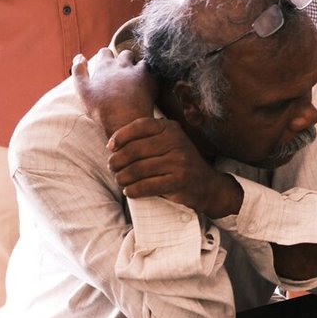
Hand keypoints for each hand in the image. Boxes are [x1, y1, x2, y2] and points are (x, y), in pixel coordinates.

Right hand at [72, 49, 156, 137]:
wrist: (126, 122)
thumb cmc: (102, 109)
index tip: (107, 67)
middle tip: (124, 75)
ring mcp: (139, 70)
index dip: (106, 58)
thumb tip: (80, 56)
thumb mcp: (83, 91)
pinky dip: (152, 76)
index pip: (105, 52)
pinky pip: (155, 71)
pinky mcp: (152, 78)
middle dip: (125, 60)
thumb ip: (78, 71)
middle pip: (125, 53)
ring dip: (139, 67)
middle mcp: (123, 64)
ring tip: (138, 81)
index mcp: (105, 66)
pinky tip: (149, 85)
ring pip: (141, 61)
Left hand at [107, 116, 242, 218]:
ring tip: (120, 180)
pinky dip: (132, 190)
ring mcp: (179, 161)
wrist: (205, 183)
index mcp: (171, 128)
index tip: (111, 147)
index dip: (120, 135)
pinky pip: (146, 186)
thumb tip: (112, 145)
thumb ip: (144, 138)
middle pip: (134, 150)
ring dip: (122, 178)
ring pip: (137, 170)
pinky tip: (129, 191)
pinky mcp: (179, 180)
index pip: (140, 126)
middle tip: (113, 168)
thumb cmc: (177, 162)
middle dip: (117, 161)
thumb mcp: (166, 143)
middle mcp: (176, 141)